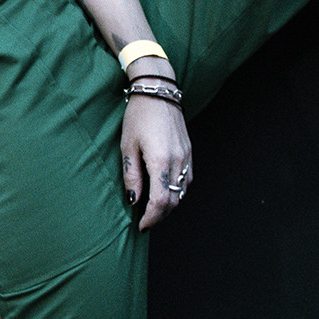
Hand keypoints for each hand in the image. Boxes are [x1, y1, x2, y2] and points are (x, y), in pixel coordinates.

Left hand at [120, 92, 192, 229]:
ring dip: (169, 205)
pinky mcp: (190, 152)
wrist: (158, 92)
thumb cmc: (138, 117)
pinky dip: (177, 192)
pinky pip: (187, 180)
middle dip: (160, 215)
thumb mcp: (127, 147)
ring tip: (153, 209)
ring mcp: (187, 157)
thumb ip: (132, 176)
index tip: (142, 225)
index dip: (151, 218)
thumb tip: (133, 200)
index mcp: (161, 161)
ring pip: (183, 193)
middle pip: (174, 201)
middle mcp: (178, 161)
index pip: (160, 201)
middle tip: (145, 221)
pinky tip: (165, 192)